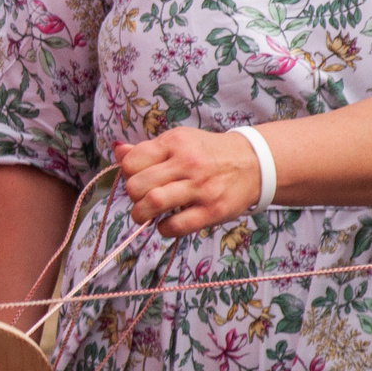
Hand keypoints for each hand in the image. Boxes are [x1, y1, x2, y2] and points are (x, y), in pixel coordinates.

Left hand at [113, 127, 263, 236]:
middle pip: (137, 185)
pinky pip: (175, 226)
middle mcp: (188, 163)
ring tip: (144, 214)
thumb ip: (147, 149)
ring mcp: (201, 188)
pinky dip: (163, 228)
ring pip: (152, 203)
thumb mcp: (179, 142)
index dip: (128, 174)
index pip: (132, 162)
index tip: (136, 178)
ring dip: (141, 214)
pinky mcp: (213, 211)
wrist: (254, 163)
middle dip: (132, 196)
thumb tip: (117, 151)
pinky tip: (166, 223)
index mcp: (175, 143)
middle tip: (140, 198)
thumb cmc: (208, 153)